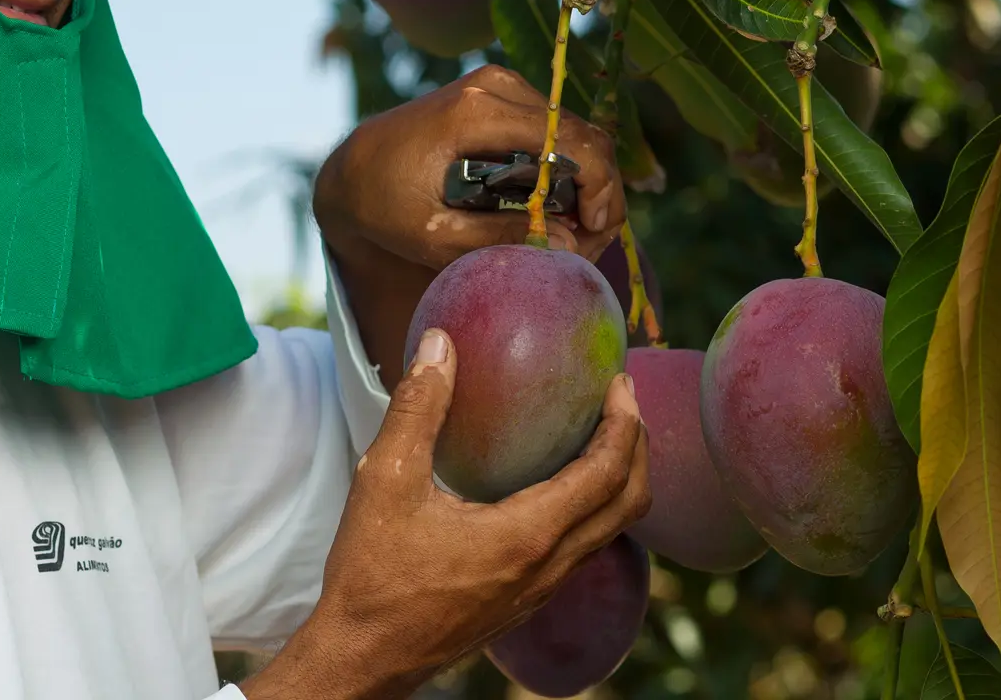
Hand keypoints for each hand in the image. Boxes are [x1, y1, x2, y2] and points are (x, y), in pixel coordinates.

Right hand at [240, 331, 650, 699]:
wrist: (364, 656)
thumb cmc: (372, 574)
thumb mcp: (386, 480)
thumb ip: (418, 409)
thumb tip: (440, 345)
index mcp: (527, 536)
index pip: (606, 474)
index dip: (624, 423)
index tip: (621, 381)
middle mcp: (548, 567)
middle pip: (629, 504)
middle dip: (636, 446)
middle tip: (620, 400)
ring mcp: (541, 591)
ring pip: (609, 531)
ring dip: (618, 479)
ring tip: (596, 434)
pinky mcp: (526, 602)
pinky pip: (583, 549)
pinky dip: (591, 507)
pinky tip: (554, 484)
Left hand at [314, 63, 625, 271]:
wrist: (352, 168)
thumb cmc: (383, 205)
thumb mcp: (432, 235)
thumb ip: (498, 237)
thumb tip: (568, 241)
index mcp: (475, 112)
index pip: (568, 140)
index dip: (598, 186)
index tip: (593, 231)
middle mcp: (493, 86)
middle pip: (581, 133)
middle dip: (599, 190)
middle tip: (589, 241)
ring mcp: (498, 84)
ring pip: (575, 130)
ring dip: (587, 180)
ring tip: (573, 231)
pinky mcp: (500, 92)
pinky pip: (556, 128)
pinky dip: (568, 166)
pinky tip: (557, 208)